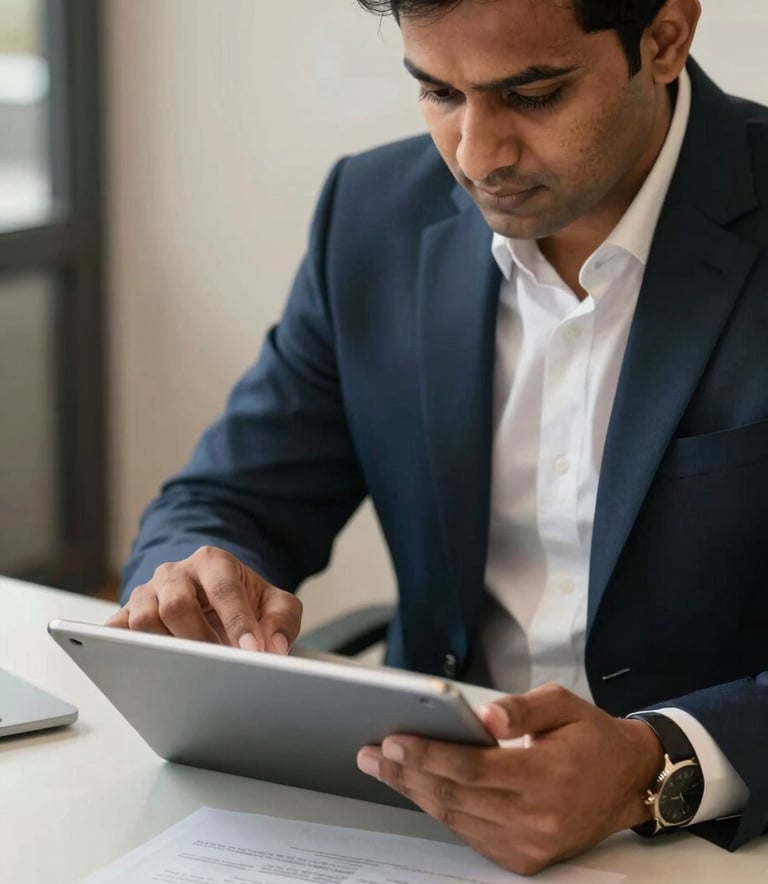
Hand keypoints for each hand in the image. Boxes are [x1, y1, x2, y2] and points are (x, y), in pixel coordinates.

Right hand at [106, 545, 301, 652]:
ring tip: (189, 669)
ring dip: (164, 648)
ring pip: (142, 620)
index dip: (238, 622)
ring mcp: (148, 593)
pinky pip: (115, 630)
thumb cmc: (243, 599)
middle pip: (176, 604)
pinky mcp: (127, 614)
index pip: (224, 590)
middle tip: (219, 664)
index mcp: (213, 562)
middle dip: (198, 638)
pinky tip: (139, 665)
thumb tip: (274, 648)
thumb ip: (282, 620)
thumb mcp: (274, 603)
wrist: (215, 594)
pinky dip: (120, 647)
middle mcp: (176, 574)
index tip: (252, 652)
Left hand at [356, 684, 663, 875]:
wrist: (628, 782)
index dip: (427, 755)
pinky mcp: (525, 858)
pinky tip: (418, 789)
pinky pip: (470, 834)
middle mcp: (536, 817)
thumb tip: (483, 717)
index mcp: (547, 775)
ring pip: (456, 818)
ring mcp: (530, 844)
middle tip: (371, 754)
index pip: (471, 767)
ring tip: (384, 769)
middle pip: (454, 795)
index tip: (393, 740)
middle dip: (406, 773)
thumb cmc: (591, 738)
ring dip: (414, 792)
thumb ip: (522, 708)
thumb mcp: (563, 704)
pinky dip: (440, 811)